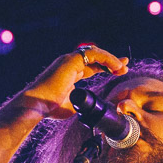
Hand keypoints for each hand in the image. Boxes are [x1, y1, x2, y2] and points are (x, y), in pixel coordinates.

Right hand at [0, 45, 128, 162]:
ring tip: (123, 67)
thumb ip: (82, 104)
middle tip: (125, 66)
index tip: (119, 72)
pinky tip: (116, 66)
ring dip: (111, 60)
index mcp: (69, 73)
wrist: (38, 105)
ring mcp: (69, 61)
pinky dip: (106, 59)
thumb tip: (90, 109)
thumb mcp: (72, 107)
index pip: (92, 67)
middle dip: (112, 62)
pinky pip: (93, 54)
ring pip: (95, 53)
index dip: (106, 69)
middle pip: (95, 58)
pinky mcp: (70, 61)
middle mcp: (69, 64)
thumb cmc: (50, 108)